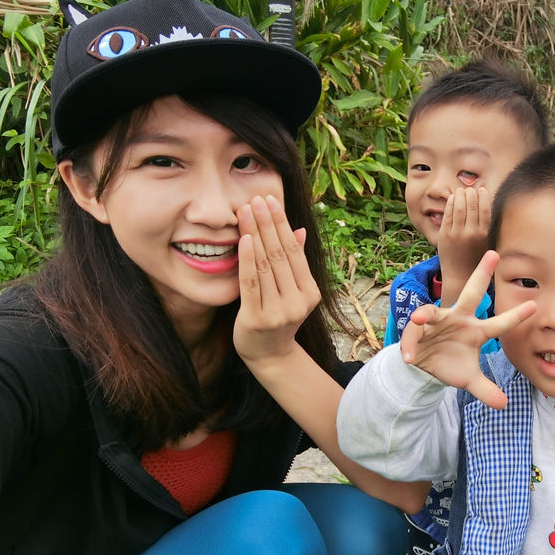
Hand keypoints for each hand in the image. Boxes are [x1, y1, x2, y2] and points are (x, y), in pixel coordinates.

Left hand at [233, 195, 319, 365]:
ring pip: (266, 266)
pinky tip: (244, 239)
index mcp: (310, 293)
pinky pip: (251, 283)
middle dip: (268, 223)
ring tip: (246, 211)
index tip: (271, 201)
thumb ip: (294, 263)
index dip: (282, 224)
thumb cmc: (277, 319)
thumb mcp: (291, 291)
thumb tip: (299, 231)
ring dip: (255, 234)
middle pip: (280, 255)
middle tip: (256, 199)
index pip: (294, 251)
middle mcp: (297, 302)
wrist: (268, 356)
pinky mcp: (257, 318)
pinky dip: (247, 259)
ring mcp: (278, 312)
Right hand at [400, 251, 534, 408]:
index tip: (534, 306)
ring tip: (419, 320)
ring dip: (425, 315)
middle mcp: (459, 319)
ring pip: (432, 311)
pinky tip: (409, 357)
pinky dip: (409, 345)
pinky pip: (412, 333)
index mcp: (476, 330)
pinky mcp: (417, 329)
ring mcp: (438, 321)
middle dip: (482, 273)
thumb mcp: (468, 380)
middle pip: (471, 292)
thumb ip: (485, 390)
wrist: (424, 367)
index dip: (515, 316)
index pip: (499, 323)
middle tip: (494, 254)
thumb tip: (504, 405)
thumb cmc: (450, 365)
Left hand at [437, 186, 490, 306]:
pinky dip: (449, 204)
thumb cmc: (477, 260)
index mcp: (484, 235)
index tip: (482, 189)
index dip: (483, 197)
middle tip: (470, 188)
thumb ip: (489, 227)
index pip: (485, 210)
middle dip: (470, 193)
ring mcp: (456, 234)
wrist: (460, 277)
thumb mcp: (488, 244)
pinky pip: (447, 215)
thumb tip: (490, 206)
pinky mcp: (444, 235)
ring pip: (458, 208)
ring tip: (461, 191)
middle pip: (471, 206)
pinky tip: (452, 198)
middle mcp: (471, 233)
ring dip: (459, 196)